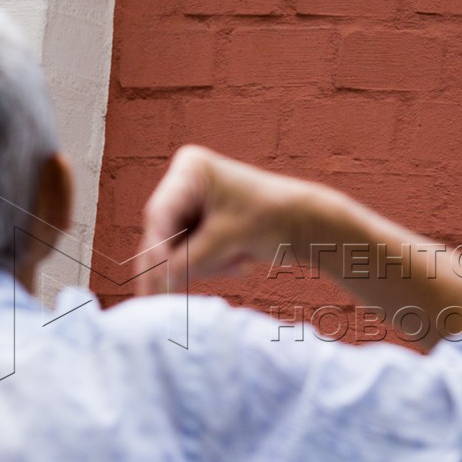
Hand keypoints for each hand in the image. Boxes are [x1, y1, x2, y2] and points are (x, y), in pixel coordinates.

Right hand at [136, 146, 326, 291]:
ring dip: (204, 264)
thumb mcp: (226, 239)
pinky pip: (190, 256)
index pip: (160, 214)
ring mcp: (191, 206)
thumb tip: (154, 283)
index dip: (157, 248)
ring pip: (175, 250)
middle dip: (182, 261)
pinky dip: (212, 264)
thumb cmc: (271, 219)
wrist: (307, 225)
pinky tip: (242, 261)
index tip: (155, 280)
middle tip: (179, 291)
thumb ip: (188, 261)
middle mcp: (185, 184)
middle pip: (163, 233)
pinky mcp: (200, 227)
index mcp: (190, 169)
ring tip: (239, 260)